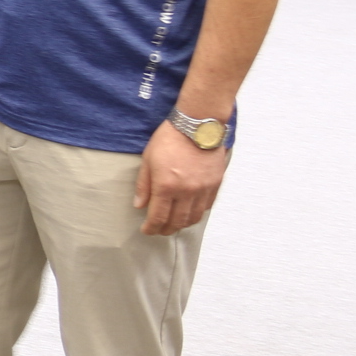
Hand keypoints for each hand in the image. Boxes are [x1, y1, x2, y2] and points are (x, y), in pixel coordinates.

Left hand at [134, 117, 228, 235]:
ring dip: (182, 224)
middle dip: (166, 229)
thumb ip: (144, 185)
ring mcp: (203, 189)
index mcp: (166, 186)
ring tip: (174, 224)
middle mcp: (186, 191)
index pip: (158, 217)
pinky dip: (197, 213)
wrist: (198, 125)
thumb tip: (139, 205)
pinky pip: (206, 206)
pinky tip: (189, 211)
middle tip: (160, 230)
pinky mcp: (215, 184)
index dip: (151, 228)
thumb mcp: (148, 160)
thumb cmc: (169, 139)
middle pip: (177, 221)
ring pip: (194, 217)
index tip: (147, 230)